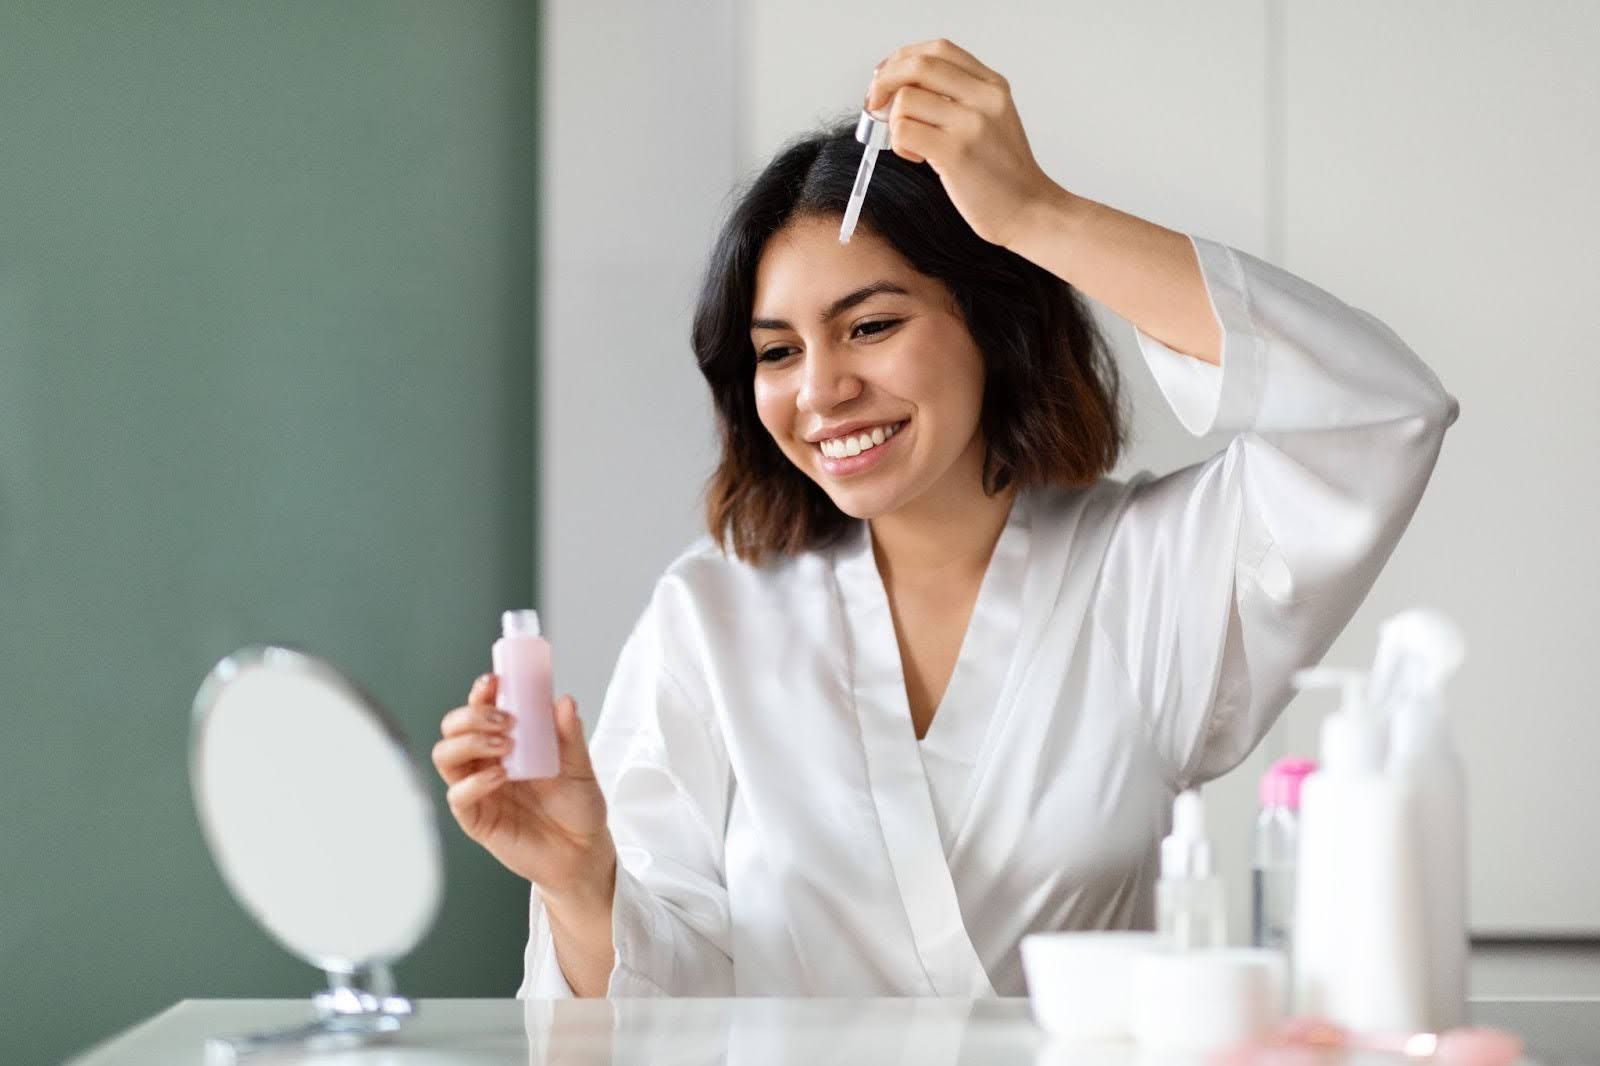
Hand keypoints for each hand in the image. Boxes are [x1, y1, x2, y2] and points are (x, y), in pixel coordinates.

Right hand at [432, 674, 615, 909]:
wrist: (584, 851)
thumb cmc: (578, 806)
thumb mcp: (580, 766)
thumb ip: (569, 735)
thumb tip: (564, 700)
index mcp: (507, 742)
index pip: (481, 710)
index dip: (481, 692)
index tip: (495, 681)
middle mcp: (486, 762)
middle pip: (453, 728)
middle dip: (471, 716)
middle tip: (504, 719)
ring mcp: (478, 789)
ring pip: (446, 756)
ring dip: (469, 742)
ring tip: (504, 745)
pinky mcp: (476, 819)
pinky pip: (457, 796)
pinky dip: (473, 782)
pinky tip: (499, 776)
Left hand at [866, 38, 1067, 249]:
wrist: (1029, 211)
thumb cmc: (1002, 173)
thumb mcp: (992, 121)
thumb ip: (958, 98)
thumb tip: (899, 87)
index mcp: (993, 85)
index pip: (939, 49)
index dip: (903, 58)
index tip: (886, 76)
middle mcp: (984, 98)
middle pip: (917, 66)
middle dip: (884, 82)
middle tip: (874, 105)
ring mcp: (971, 124)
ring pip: (905, 100)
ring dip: (894, 124)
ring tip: (913, 147)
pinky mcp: (955, 153)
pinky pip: (904, 131)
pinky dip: (899, 145)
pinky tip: (917, 158)